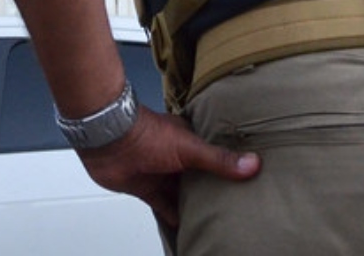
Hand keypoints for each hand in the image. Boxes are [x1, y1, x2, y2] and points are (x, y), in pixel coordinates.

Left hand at [78, 105, 259, 230]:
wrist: (109, 139)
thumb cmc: (147, 133)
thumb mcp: (190, 147)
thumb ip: (219, 159)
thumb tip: (253, 164)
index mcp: (189, 140)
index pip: (215, 155)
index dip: (229, 168)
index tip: (248, 182)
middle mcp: (177, 157)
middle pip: (200, 178)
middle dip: (213, 192)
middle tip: (235, 209)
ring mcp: (162, 174)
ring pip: (184, 195)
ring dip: (195, 207)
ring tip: (217, 223)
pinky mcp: (148, 190)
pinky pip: (165, 207)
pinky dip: (175, 219)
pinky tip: (187, 230)